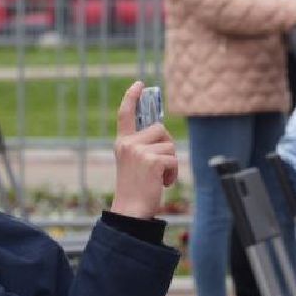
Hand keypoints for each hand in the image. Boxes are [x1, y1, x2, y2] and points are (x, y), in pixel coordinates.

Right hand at [110, 81, 178, 219]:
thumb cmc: (136, 189)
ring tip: (158, 178)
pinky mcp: (152, 160)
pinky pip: (174, 159)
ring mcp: (139, 151)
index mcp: (122, 143)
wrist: (130, 211)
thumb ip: (142, 145)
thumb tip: (161, 129)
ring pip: (169, 145)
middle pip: (160, 129)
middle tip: (158, 167)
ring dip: (170, 163)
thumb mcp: (134, 163)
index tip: (140, 84)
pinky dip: (173, 173)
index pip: (125, 114)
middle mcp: (128, 144)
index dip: (131, 97)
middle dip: (165, 146)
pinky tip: (162, 184)